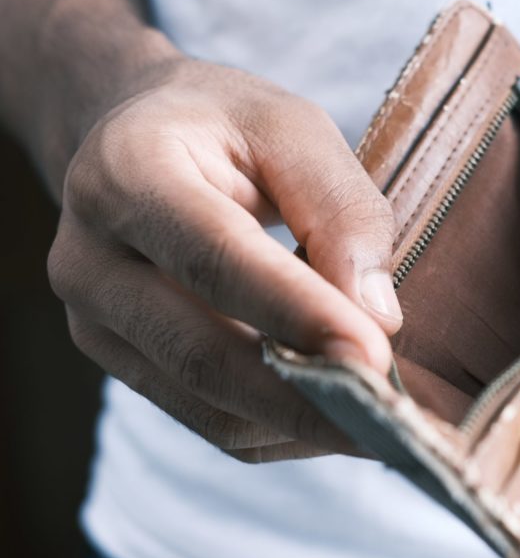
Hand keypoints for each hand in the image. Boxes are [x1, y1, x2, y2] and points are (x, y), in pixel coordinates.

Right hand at [47, 57, 403, 461]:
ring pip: (206, 407)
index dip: (297, 314)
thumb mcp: (293, 129)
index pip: (216, 259)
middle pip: (201, 355)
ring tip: (376, 420)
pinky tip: (329, 410)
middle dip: (305, 399)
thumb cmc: (224, 128)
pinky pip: (208, 421)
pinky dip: (278, 429)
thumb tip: (377, 317)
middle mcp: (91, 259)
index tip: (375, 358)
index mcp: (128, 173)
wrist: (138, 143)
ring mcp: (95, 322)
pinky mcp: (121, 362)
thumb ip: (340, 210)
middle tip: (391, 420)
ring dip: (299, 423)